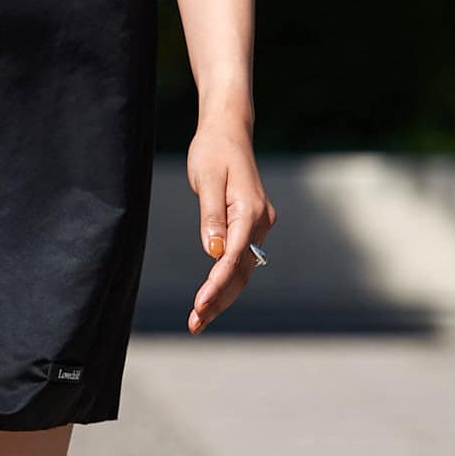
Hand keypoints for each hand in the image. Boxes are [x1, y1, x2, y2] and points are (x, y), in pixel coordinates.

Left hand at [185, 121, 275, 331]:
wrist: (228, 131)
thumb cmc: (213, 151)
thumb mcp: (207, 180)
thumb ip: (211, 216)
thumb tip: (213, 253)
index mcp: (250, 211)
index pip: (234, 257)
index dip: (216, 284)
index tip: (199, 305)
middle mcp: (260, 222)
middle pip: (241, 271)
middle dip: (218, 300)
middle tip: (194, 325)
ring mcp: (258, 226)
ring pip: (242, 269)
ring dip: (222, 296)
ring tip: (198, 321)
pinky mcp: (250, 226)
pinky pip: (240, 260)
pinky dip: (225, 281)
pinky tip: (211, 299)